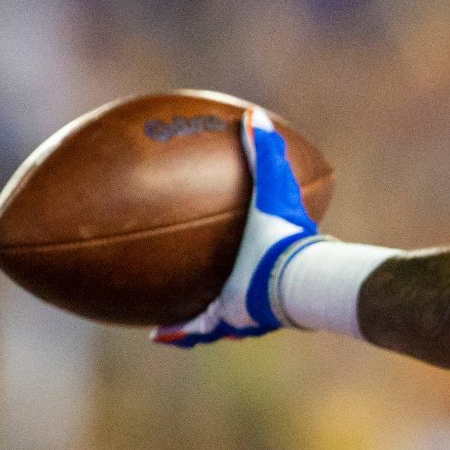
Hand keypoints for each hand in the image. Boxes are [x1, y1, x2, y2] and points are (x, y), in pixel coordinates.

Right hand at [154, 106, 319, 346]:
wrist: (292, 279)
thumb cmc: (286, 231)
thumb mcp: (274, 186)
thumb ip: (264, 151)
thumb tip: (251, 114)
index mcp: (266, 250)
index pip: (246, 244)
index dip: (234, 242)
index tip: (221, 235)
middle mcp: (256, 279)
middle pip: (232, 281)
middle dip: (215, 281)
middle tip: (193, 274)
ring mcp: (244, 305)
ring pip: (215, 313)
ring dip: (195, 314)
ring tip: (167, 315)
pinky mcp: (229, 322)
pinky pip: (197, 330)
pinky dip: (179, 332)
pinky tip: (157, 334)